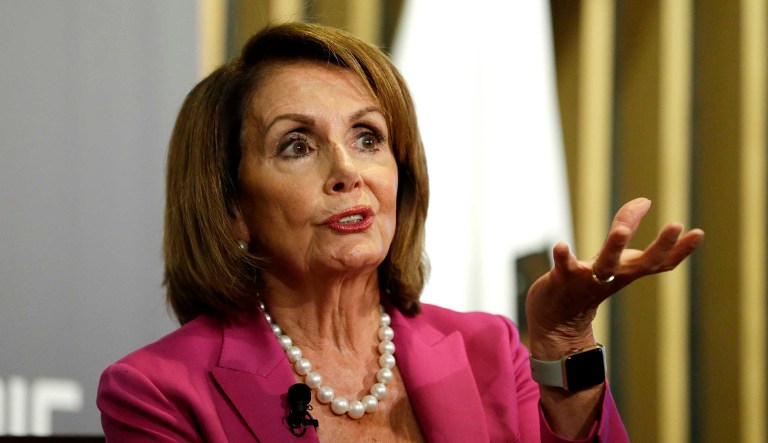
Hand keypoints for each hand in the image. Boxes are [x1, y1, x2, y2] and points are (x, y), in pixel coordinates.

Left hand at [525, 197, 704, 358]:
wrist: (558, 320)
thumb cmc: (590, 282)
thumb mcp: (614, 254)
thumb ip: (628, 225)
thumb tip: (646, 200)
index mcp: (629, 270)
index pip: (661, 262)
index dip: (681, 249)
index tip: (699, 232)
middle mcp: (614, 276)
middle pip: (643, 263)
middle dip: (661, 245)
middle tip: (676, 224)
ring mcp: (589, 279)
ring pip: (605, 265)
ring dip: (614, 247)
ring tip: (621, 230)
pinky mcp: (563, 278)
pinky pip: (565, 267)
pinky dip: (563, 257)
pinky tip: (561, 245)